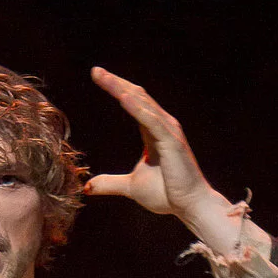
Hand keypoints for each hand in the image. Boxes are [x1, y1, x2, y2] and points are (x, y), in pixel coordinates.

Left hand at [84, 67, 212, 224]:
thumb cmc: (167, 194)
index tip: (97, 76)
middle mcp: (162, 125)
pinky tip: (122, 97)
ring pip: (143, 103)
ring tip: (104, 78)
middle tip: (95, 71)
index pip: (133, 103)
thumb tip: (88, 186)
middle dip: (116, 83)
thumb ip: (110, 183)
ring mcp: (168, 131)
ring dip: (122, 89)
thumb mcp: (131, 186)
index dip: (116, 89)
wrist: (189, 206)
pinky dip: (137, 109)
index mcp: (152, 132)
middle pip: (136, 96)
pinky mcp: (172, 141)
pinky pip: (152, 121)